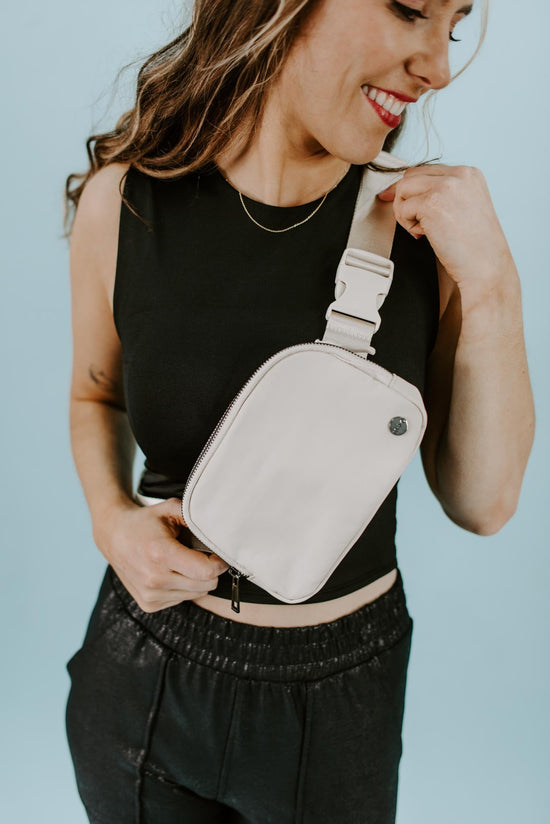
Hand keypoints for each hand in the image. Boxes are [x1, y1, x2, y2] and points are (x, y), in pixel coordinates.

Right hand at [97, 497, 229, 611]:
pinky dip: (183, 588)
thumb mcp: (169, 510)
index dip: (219, 563)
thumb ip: (194, 517)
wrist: (113, 535)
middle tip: (201, 556)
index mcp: (161, 554)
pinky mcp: (148, 604)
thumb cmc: (144, 522)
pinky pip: (182, 599)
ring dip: (195, 580)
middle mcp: (154, 579)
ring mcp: (150, 595)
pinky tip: (170, 573)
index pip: (206, 572)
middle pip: (205, 585)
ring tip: (182, 563)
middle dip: (210, 571)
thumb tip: (219, 529)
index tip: (218, 554)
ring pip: (195, 594)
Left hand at [377, 164, 516, 299]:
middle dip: (406, 200)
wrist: (485, 267)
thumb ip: (442, 195)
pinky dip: (407, 225)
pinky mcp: (431, 202)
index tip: (405, 206)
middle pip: (411, 176)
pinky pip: (402, 208)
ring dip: (405, 212)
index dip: (412, 190)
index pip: (427, 171)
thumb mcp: (463, 209)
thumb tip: (407, 190)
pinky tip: (425, 235)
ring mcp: (446, 186)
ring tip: (422, 230)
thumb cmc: (475, 248)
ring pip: (403, 188)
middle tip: (415, 224)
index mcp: (470, 174)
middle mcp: (460, 174)